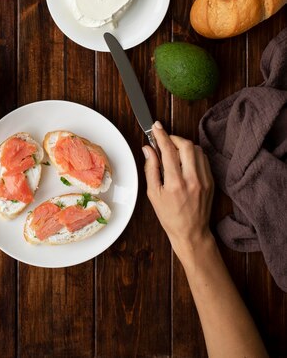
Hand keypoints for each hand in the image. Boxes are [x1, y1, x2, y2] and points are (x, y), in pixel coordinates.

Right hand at [143, 121, 213, 262]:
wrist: (192, 232)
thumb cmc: (170, 216)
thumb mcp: (153, 194)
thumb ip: (150, 169)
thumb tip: (148, 149)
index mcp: (175, 183)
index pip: (168, 150)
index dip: (161, 135)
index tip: (155, 127)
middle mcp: (192, 179)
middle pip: (186, 145)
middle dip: (173, 138)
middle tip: (164, 140)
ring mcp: (204, 180)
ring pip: (197, 149)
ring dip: (184, 145)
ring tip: (174, 151)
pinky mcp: (211, 181)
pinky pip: (203, 158)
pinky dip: (193, 154)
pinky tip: (185, 160)